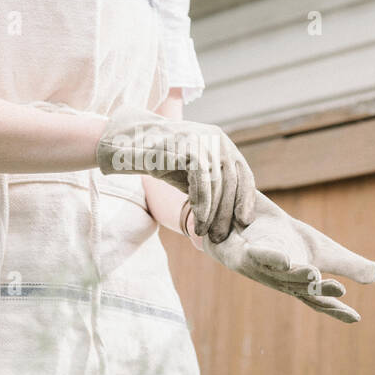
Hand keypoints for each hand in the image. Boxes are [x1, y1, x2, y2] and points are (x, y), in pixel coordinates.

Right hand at [96, 104, 255, 244]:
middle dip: (227, 212)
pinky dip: (202, 203)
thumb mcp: (193, 174)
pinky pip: (201, 179)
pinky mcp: (187, 146)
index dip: (245, 199)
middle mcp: (216, 138)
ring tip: (207, 234)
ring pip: (218, 182)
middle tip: (222, 236)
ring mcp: (202, 140)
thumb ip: (213, 187)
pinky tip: (199, 220)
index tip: (245, 222)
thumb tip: (232, 218)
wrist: (128, 145)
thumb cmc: (163, 162)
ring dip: (214, 213)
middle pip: (232, 180)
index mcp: (222, 142)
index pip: (242, 173)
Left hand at [201, 189, 374, 322]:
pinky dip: (271, 258)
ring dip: (298, 275)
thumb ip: (346, 264)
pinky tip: (285, 259)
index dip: (335, 308)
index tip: (356, 318)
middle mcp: (281, 280)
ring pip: (282, 273)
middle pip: (303, 287)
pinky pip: (259, 255)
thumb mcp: (319, 251)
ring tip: (314, 274)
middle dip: (320, 288)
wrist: (245, 224)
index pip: (319, 299)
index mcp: (300, 282)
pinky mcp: (245, 254)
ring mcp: (261, 269)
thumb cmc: (284, 243)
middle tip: (341, 288)